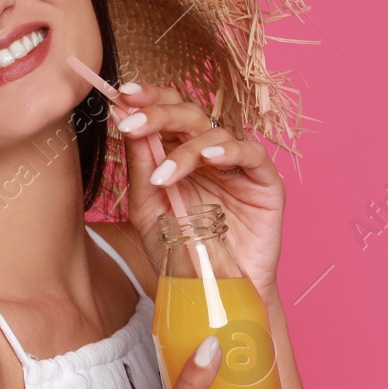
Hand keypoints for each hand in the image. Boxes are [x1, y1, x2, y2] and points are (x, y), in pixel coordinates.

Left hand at [110, 82, 286, 293]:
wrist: (213, 293)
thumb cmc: (180, 252)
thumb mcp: (148, 208)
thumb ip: (139, 165)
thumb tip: (121, 117)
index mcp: (180, 151)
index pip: (167, 109)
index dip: (148, 98)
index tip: (123, 95)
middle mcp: (209, 152)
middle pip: (189, 112)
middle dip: (158, 114)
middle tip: (132, 125)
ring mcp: (238, 165)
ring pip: (215, 132)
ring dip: (185, 149)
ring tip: (164, 176)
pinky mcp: (265, 182)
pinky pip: (252, 153)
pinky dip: (231, 150)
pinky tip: (210, 159)